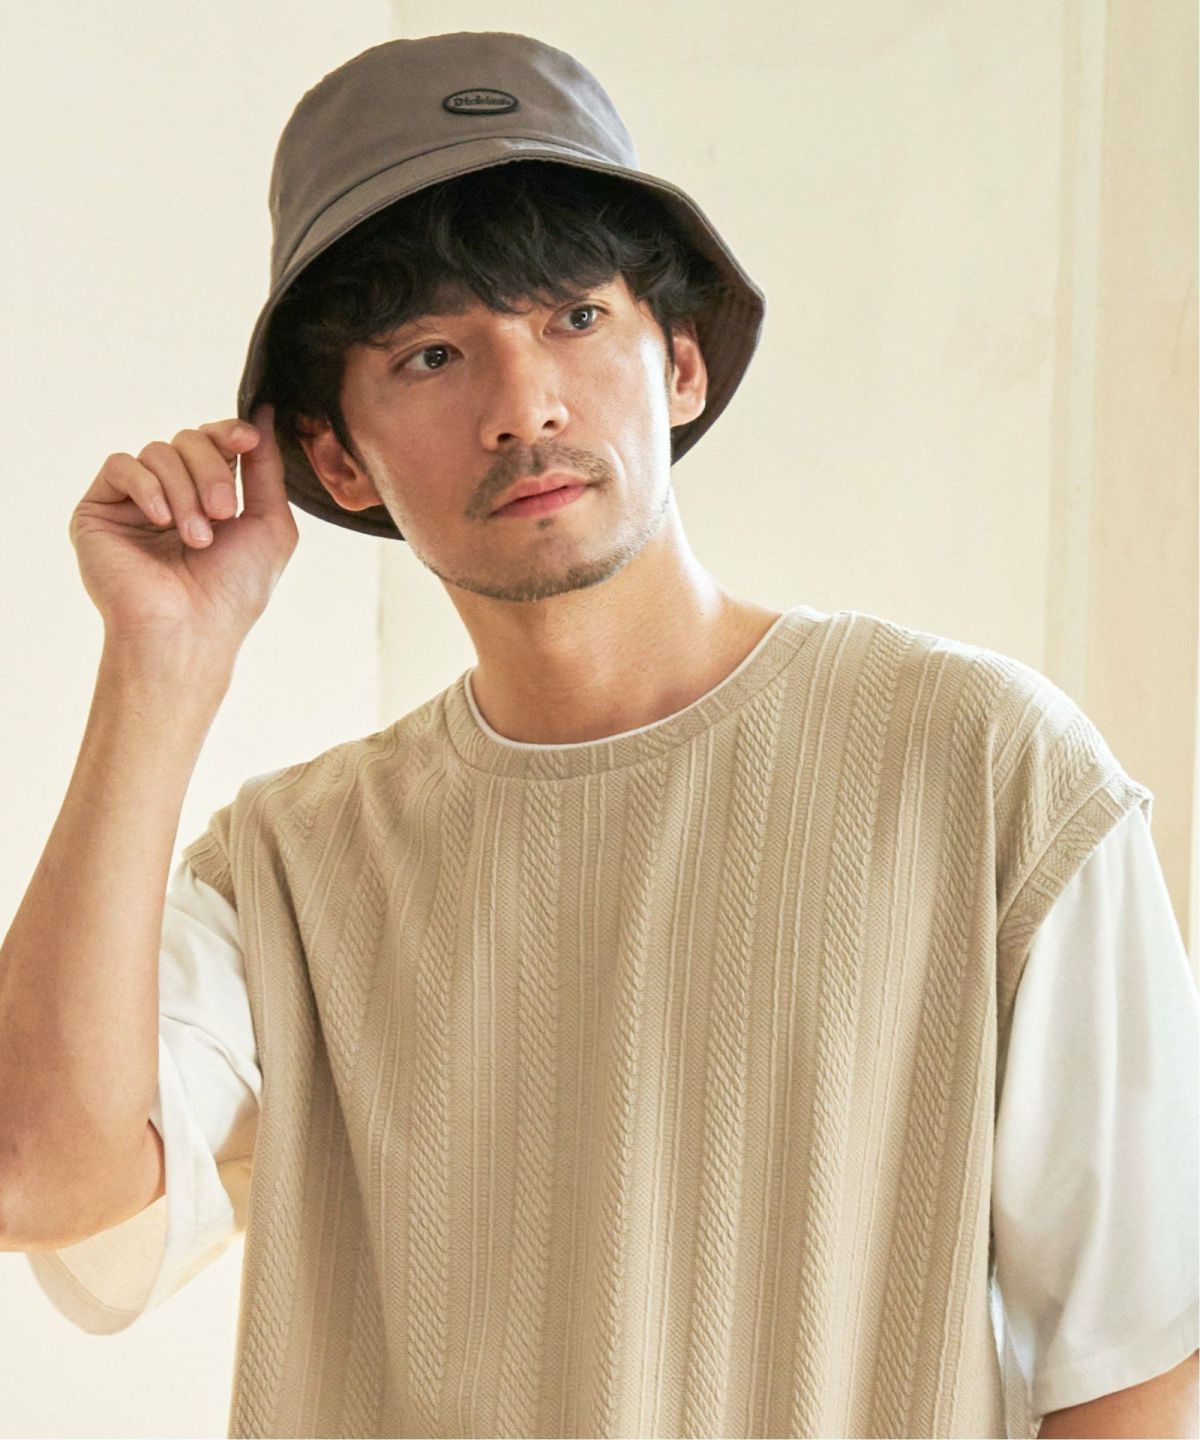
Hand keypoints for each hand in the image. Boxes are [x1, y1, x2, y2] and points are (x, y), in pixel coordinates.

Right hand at [69, 404, 298, 655]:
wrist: (190, 631)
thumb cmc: (234, 591)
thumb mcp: (271, 524)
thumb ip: (267, 468)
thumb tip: (262, 413)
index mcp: (209, 496)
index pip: (214, 442)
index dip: (229, 433)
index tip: (247, 440)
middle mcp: (171, 495)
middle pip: (188, 440)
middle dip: (212, 471)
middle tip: (224, 514)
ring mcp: (134, 502)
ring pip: (159, 451)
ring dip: (185, 491)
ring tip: (196, 538)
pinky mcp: (99, 510)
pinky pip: (121, 465)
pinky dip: (148, 487)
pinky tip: (161, 520)